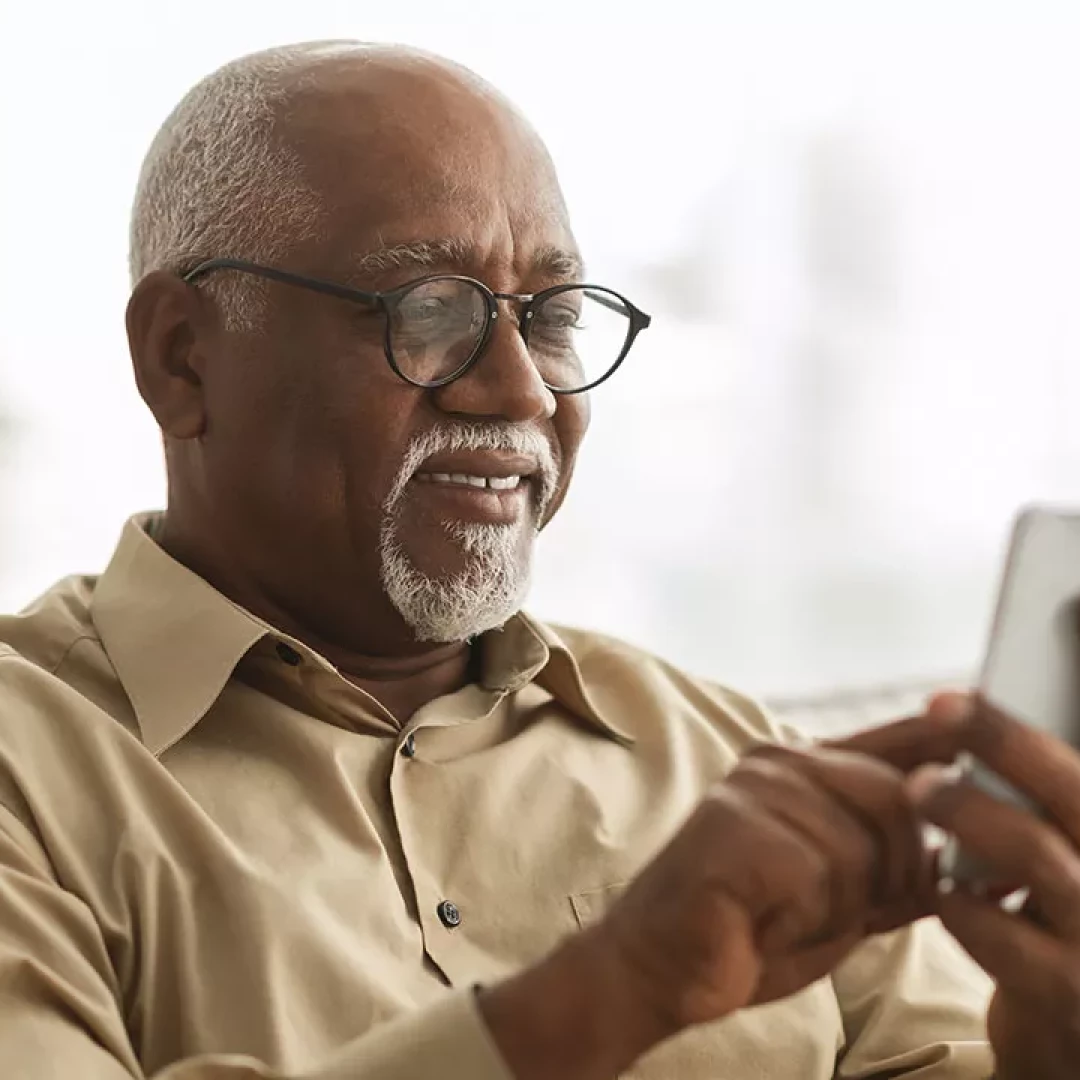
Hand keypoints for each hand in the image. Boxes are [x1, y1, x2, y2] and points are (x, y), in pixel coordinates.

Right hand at [593, 712, 965, 1041]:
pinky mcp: (736, 825)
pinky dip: (803, 919)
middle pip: (896, 799)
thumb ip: (892, 869)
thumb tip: (961, 858)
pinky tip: (760, 921)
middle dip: (890, 874)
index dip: (941, 744)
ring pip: (861, 849)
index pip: (890, 742)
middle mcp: (777, 762)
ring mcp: (753, 788)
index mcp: (799, 767)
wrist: (662, 962)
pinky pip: (819, 877)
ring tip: (783, 915)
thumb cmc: (748, 928)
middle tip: (836, 910)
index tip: (979, 750)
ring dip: (838, 907)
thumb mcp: (839, 897)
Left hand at [910, 693, 1079, 1079]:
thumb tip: (971, 720)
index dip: (1029, 729)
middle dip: (1008, 743)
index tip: (973, 692)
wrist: (1073, 1045)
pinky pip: (1008, 939)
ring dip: (973, 815)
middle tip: (943, 707)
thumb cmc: (1060, 929)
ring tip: (920, 787)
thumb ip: (1037, 806)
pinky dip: (962, 904)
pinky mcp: (1068, 994)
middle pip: (1078, 794)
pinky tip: (941, 890)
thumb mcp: (1064, 862)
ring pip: (1043, 860)